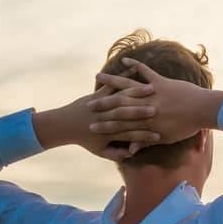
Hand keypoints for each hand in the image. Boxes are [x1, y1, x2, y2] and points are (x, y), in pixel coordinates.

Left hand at [33, 80, 159, 161]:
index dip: (145, 136)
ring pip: (122, 98)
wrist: (63, 126)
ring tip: (152, 88)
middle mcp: (106, 118)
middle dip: (144, 112)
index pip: (131, 135)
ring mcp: (101, 105)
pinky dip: (123, 76)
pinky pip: (112, 85)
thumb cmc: (84, 139)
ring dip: (137, 92)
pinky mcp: (97, 95)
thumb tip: (131, 154)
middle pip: (128, 114)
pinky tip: (134, 69)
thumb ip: (116, 154)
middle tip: (159, 109)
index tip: (159, 135)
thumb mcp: (100, 151)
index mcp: (109, 134)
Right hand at [88, 59, 222, 151]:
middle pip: (119, 104)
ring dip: (112, 80)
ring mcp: (152, 92)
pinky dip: (135, 65)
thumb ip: (146, 141)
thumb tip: (131, 149)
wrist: (204, 110)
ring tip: (98, 76)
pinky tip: (125, 60)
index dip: (105, 125)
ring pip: (128, 85)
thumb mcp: (166, 138)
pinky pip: (145, 71)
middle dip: (101, 104)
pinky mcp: (160, 82)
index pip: (120, 124)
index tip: (90, 125)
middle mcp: (145, 106)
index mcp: (146, 122)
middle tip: (86, 104)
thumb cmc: (187, 126)